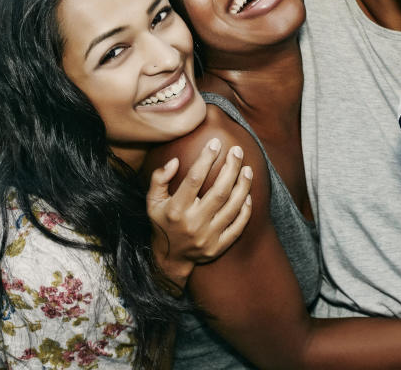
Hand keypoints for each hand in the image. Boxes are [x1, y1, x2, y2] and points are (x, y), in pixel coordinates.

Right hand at [147, 138, 252, 287]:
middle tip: (238, 151)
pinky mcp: (218, 247)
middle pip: (219, 191)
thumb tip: (175, 161)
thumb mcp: (152, 201)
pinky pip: (238, 226)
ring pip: (232, 207)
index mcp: (176, 209)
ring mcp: (207, 237)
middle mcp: (193, 223)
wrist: (169, 257)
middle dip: (231, 168)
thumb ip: (159, 179)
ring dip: (243, 186)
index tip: (216, 143)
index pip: (194, 179)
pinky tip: (248, 194)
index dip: (206, 158)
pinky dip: (246, 209)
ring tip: (248, 169)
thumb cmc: (163, 222)